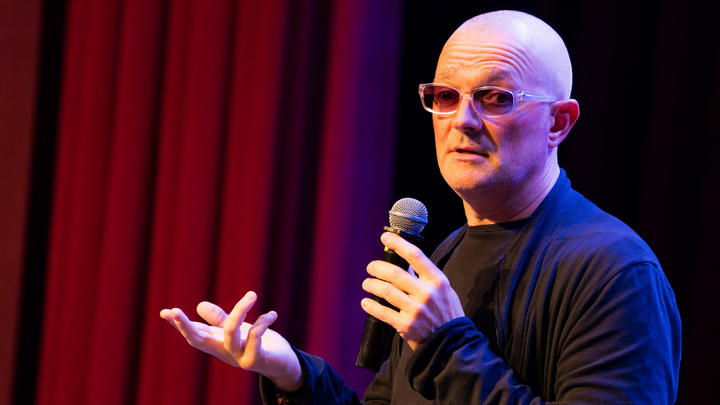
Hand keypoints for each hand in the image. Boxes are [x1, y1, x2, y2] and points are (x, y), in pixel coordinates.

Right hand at [159, 291, 302, 390]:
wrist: (282, 363)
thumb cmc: (258, 345)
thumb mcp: (237, 329)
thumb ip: (220, 319)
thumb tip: (198, 306)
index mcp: (217, 344)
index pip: (194, 333)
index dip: (179, 324)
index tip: (164, 312)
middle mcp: (224, 352)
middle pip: (198, 340)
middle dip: (185, 326)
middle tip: (174, 310)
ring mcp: (238, 358)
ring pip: (230, 331)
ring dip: (240, 310)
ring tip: (252, 294)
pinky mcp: (255, 361)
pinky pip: (255, 338)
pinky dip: (263, 323)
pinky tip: (272, 315)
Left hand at [361, 232, 463, 349]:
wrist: (452, 343)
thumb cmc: (446, 313)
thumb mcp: (443, 290)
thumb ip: (425, 276)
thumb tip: (404, 261)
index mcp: (437, 281)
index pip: (415, 256)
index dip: (398, 244)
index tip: (385, 237)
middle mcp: (427, 294)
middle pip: (394, 273)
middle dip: (377, 267)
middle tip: (371, 267)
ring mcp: (416, 310)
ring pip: (385, 291)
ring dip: (371, 284)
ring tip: (367, 283)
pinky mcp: (406, 326)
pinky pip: (382, 312)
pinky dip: (370, 305)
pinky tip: (366, 302)